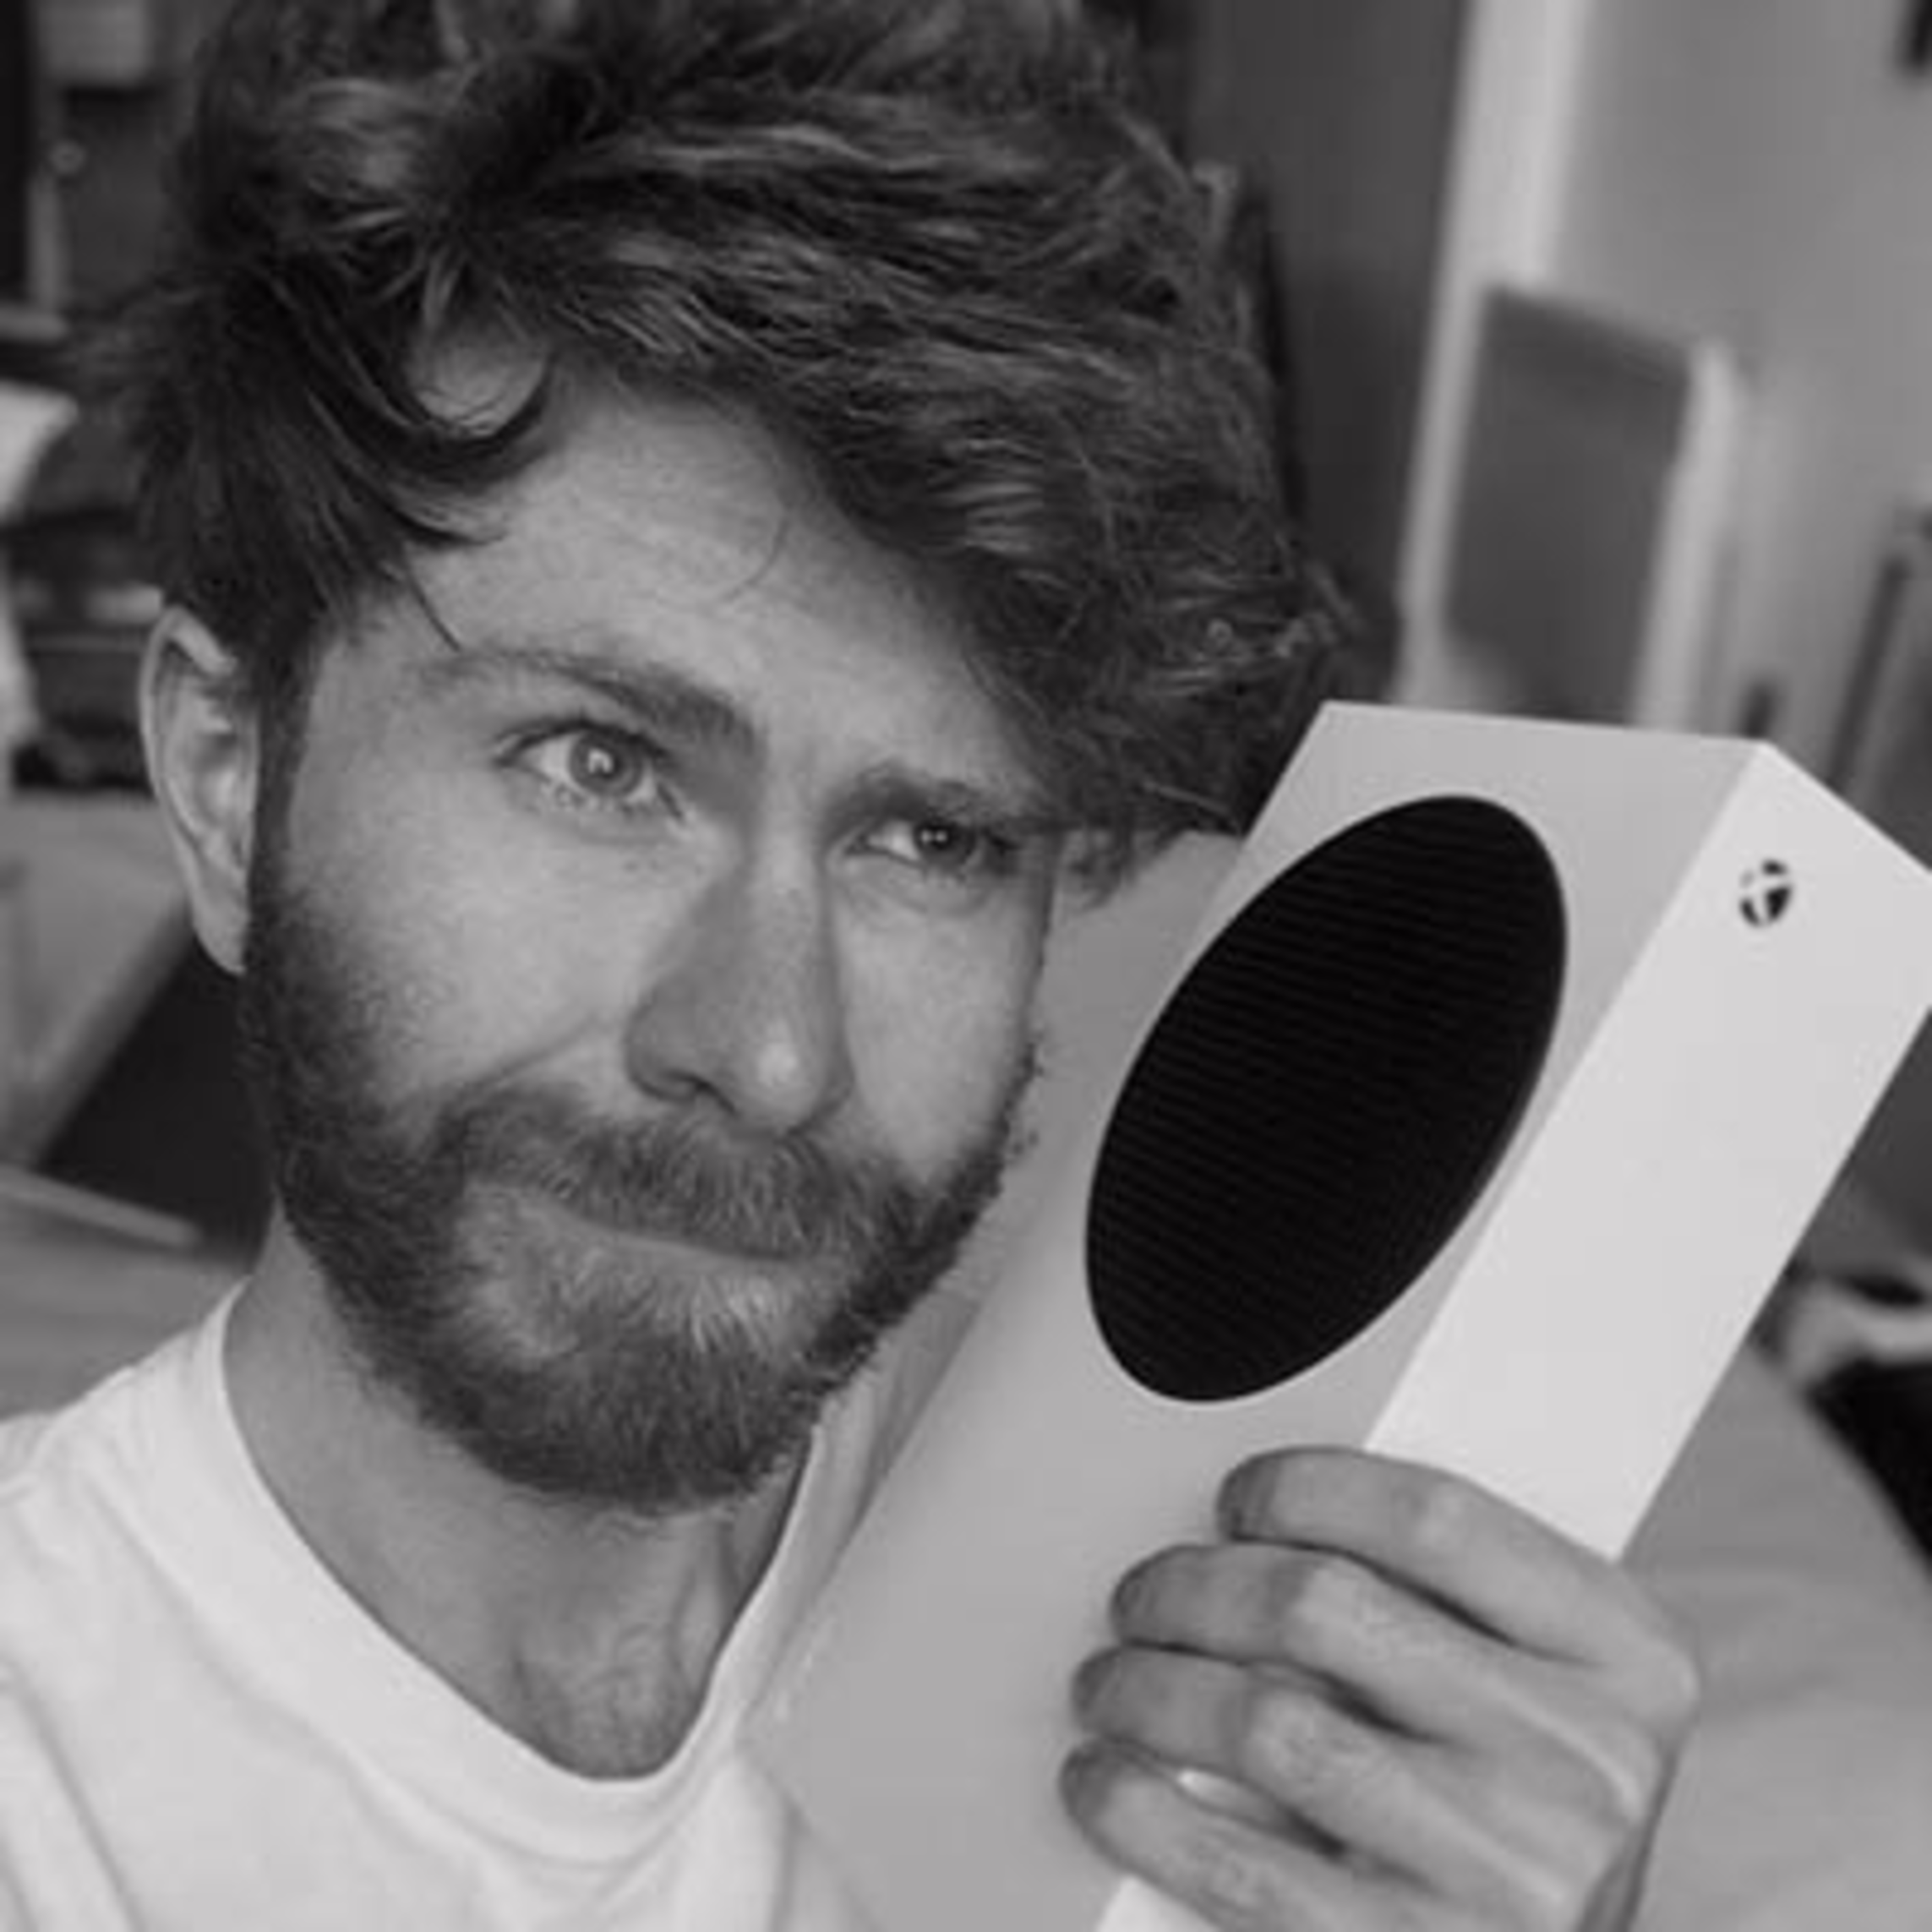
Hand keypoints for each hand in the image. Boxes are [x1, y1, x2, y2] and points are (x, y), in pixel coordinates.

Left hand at [1062, 1450, 1700, 1930]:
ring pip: (1269, 1727)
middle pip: (1327, 1607)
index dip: (1306, 1489)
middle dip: (1195, 1587)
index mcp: (1626, 1657)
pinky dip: (1142, 1810)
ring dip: (1150, 1690)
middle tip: (1142, 1597)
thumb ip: (1451, 1605)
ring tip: (1110, 1683)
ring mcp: (1515, 1874)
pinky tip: (1105, 1782)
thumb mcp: (1547, 1692)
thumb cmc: (1528, 1818)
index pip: (1435, 1517)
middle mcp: (1588, 1762)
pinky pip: (1243, 1869)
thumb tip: (1258, 1536)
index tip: (1239, 1498)